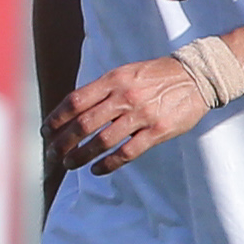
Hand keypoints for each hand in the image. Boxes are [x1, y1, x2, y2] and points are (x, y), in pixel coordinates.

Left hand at [43, 56, 208, 178]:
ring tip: (69, 164)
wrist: (197, 76)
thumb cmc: (155, 76)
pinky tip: (96, 170)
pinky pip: (127, 152)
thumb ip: (101, 90)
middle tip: (52, 154)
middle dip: (63, 142)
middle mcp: (124, 97)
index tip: (46, 131)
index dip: (56, 118)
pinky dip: (108, 164)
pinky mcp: (158, 131)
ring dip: (81, 155)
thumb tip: (71, 111)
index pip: (75, 101)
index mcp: (113, 80)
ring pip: (102, 141)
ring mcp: (141, 115)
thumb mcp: (124, 73)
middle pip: (83, 124)